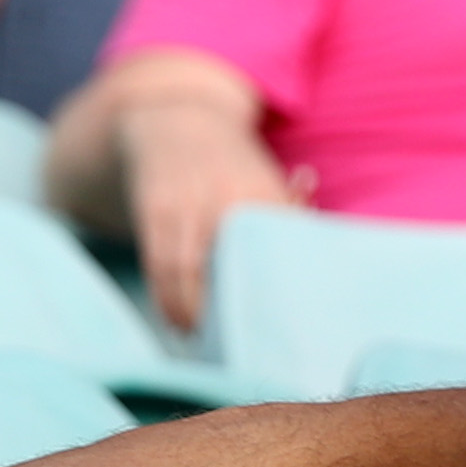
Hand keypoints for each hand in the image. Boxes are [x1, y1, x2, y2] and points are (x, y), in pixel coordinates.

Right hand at [122, 97, 303, 333]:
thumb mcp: (268, 179)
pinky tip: (177, 321)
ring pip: (188, 272)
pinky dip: (168, 300)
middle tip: (237, 345)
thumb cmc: (232, 165)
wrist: (174, 121)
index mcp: (265, 194)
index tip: (272, 328)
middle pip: (227, 269)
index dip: (267, 296)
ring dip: (192, 315)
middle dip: (229, 313)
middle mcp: (228, 199)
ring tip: (203, 340)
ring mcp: (188, 203)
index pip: (270, 254)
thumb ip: (290, 212)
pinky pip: (159, 265)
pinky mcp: (155, 209)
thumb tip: (310, 230)